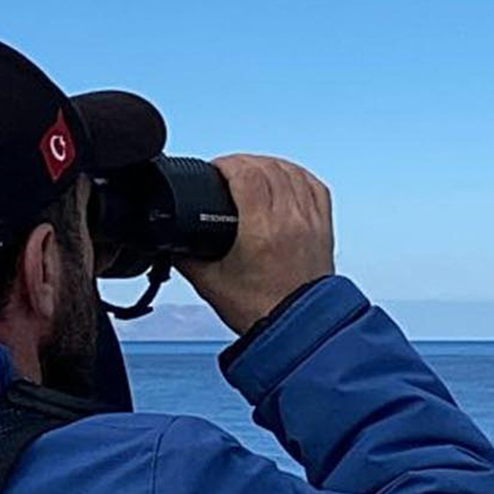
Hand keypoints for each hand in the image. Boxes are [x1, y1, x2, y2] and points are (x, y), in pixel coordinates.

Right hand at [181, 153, 334, 336]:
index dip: (226, 163)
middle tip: (226, 172)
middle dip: (242, 162)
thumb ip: (185, 256)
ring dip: (268, 164)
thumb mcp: (209, 282)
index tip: (214, 169)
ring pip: (291, 171)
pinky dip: (295, 175)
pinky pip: (313, 185)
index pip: (246, 174)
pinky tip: (283, 177)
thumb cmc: (256, 311)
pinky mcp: (324, 228)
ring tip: (250, 172)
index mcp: (261, 231)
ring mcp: (311, 222)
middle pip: (267, 167)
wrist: (297, 331)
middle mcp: (290, 221)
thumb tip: (169, 239)